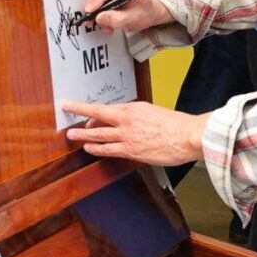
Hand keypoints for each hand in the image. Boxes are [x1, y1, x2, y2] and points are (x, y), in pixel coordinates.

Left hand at [62, 100, 208, 166]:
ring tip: (72, 135)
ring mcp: (128, 136)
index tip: (75, 105)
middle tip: (68, 118)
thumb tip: (124, 121)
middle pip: (97, 117)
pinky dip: (97, 148)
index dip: (87, 107)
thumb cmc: (176, 125)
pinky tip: (89, 148)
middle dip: (80, 117)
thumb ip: (136, 116)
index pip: (106, 108)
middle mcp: (127, 120)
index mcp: (134, 108)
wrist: (188, 136)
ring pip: (99, 135)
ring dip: (83, 135)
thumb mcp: (153, 112)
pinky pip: (109, 149)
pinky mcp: (131, 150)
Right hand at [82, 0, 171, 33]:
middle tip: (90, 20)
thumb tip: (101, 17)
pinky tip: (101, 17)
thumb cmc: (145, 12)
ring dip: (94, 8)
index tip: (90, 11)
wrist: (150, 11)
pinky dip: (97, 7)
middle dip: (94, 6)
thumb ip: (117, 19)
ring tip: (100, 22)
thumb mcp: (134, 19)